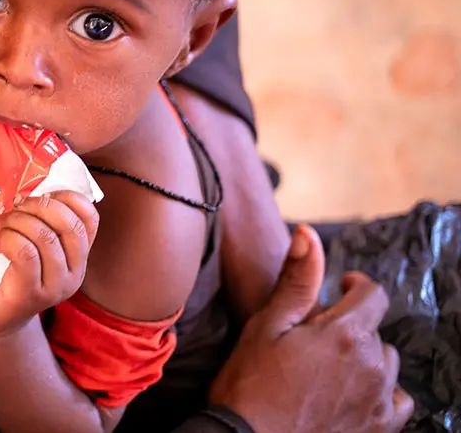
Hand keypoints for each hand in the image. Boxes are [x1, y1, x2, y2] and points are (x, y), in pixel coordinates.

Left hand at [0, 191, 99, 335]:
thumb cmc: (10, 273)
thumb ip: (41, 221)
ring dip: (16, 221)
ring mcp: (56, 286)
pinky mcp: (32, 294)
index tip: (40, 193)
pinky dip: (7, 239)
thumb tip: (30, 186)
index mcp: (79, 255)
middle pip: (68, 224)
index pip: (89, 217)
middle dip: (38, 205)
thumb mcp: (33, 245)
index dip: (66, 196)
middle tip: (14, 207)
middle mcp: (75, 272)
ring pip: (44, 236)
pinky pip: (25, 253)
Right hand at [209, 225, 413, 432]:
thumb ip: (296, 279)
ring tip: (329, 366)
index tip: (341, 286)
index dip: (356, 285)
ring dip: (364, 358)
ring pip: (386, 364)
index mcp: (345, 334)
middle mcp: (372, 366)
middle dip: (349, 326)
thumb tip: (308, 233)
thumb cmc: (250, 383)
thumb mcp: (266, 325)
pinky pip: (397, 401)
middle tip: (314, 337)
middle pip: (374, 330)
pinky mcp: (379, 429)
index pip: (373, 295)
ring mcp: (378, 401)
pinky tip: (354, 393)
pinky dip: (380, 391)